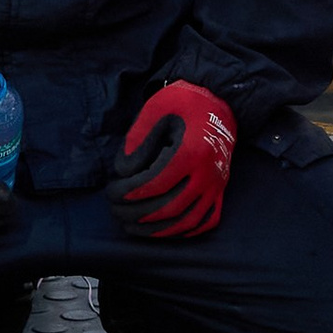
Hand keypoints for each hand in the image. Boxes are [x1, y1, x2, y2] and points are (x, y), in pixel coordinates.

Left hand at [106, 81, 236, 238]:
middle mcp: (208, 173)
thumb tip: (123, 174)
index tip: (111, 192)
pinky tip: (162, 229)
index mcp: (192, 152)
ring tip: (131, 225)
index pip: (155, 184)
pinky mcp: (221, 190)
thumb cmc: (182, 103)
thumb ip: (136, 142)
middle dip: (136, 214)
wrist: (218, 101)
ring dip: (155, 229)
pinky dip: (182, 231)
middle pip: (168, 208)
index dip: (129, 193)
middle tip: (115, 209)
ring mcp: (217, 185)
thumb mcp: (154, 112)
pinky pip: (205, 221)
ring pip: (186, 221)